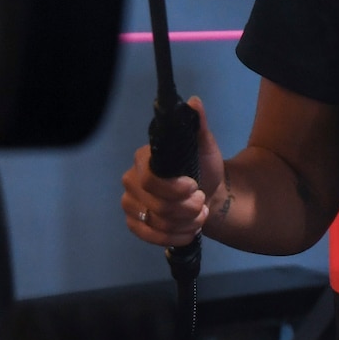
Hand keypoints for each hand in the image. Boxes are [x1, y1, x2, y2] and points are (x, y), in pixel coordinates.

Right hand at [121, 96, 225, 247]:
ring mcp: (130, 204)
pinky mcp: (134, 224)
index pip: (150, 179)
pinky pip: (150, 237)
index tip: (194, 187)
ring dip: (185, 224)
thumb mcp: (205, 145)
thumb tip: (194, 102)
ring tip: (200, 215)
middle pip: (156, 206)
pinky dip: (175, 237)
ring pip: (156, 223)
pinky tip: (190, 231)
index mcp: (144, 159)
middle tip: (202, 202)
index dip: (173, 189)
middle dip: (186, 209)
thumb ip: (199, 125)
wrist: (208, 194)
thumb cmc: (203, 168)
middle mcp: (131, 180)